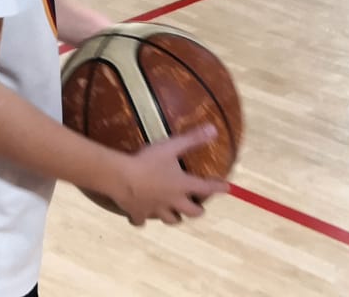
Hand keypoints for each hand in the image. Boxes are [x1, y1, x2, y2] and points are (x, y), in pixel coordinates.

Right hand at [111, 126, 227, 226]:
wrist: (121, 178)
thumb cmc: (148, 161)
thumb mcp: (171, 146)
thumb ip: (192, 139)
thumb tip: (214, 129)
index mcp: (182, 185)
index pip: (206, 188)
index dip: (218, 187)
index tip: (227, 188)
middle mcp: (172, 201)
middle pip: (190, 212)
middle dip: (197, 210)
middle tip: (199, 207)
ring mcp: (155, 209)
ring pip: (170, 220)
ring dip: (174, 217)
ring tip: (175, 214)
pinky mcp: (138, 213)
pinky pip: (141, 220)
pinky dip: (142, 219)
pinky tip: (141, 216)